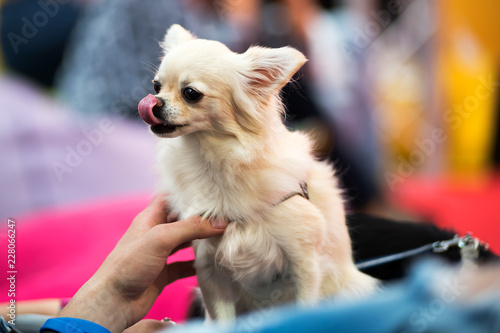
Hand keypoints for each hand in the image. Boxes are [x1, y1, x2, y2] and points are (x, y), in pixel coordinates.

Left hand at [57, 195, 224, 332]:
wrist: (113, 301)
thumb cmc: (128, 265)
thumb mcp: (160, 238)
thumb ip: (190, 227)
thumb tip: (220, 223)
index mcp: (150, 218)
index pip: (170, 198)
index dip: (188, 193)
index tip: (210, 192)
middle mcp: (155, 234)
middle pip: (181, 220)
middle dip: (200, 218)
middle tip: (224, 215)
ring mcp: (160, 255)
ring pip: (185, 243)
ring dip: (201, 241)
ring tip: (222, 236)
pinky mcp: (163, 273)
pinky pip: (184, 266)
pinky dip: (196, 265)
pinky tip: (209, 263)